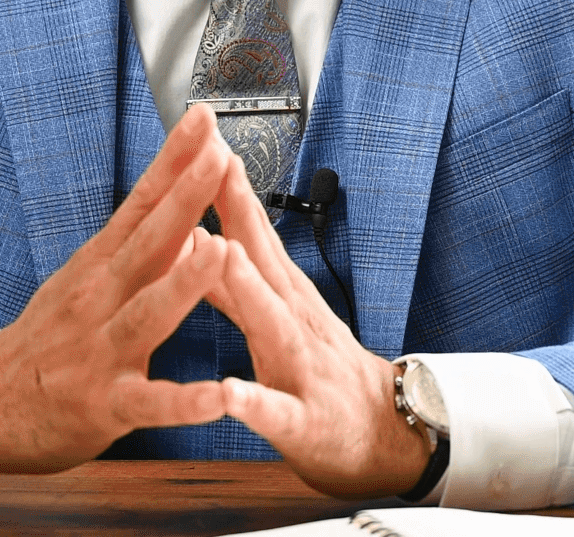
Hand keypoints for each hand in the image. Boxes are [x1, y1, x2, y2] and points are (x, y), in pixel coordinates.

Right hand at [0, 103, 235, 471]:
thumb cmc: (49, 339)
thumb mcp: (86, 279)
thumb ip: (137, 245)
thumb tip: (184, 203)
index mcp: (99, 266)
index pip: (141, 203)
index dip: (172, 160)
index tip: (204, 119)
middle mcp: (98, 299)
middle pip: (146, 243)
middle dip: (183, 198)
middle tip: (217, 158)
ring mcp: (100, 351)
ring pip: (146, 313)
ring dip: (183, 283)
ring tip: (219, 251)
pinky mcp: (105, 406)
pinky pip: (150, 403)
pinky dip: (184, 401)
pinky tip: (218, 396)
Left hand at [208, 161, 432, 496]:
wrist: (383, 434)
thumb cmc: (317, 370)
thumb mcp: (274, 316)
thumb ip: (232, 281)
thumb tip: (191, 235)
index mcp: (284, 294)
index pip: (252, 230)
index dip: (226, 186)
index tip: (202, 140)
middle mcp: (296, 319)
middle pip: (266, 258)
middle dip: (239, 212)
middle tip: (213, 165)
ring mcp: (304, 368)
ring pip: (274, 323)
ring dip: (248, 289)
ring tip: (221, 256)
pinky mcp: (307, 422)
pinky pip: (278, 413)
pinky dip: (255, 401)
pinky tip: (230, 393)